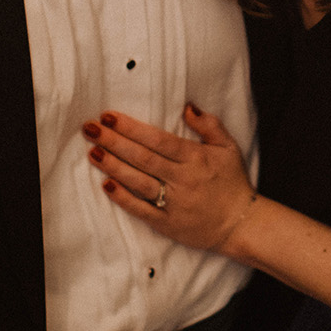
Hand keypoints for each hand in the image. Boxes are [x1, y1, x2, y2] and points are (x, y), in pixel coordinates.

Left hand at [83, 104, 257, 253]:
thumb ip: (209, 125)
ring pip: (139, 182)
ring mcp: (174, 203)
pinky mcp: (168, 224)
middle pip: (143, 158)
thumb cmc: (233, 182)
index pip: (158, 140)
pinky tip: (107, 186)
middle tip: (90, 129)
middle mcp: (183, 180)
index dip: (132, 128)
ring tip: (93, 152)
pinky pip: (142, 211)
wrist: (240, 224)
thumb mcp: (228, 147)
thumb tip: (187, 106)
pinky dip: (124, 199)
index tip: (109, 116)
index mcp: (196, 158)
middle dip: (114, 142)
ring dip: (114, 167)